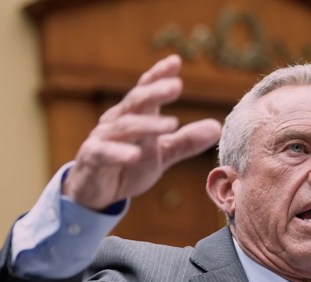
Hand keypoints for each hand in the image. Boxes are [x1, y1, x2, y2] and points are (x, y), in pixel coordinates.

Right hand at [63, 54, 221, 209]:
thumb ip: (186, 141)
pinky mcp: (92, 158)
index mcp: (134, 115)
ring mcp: (103, 138)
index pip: (146, 90)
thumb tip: (217, 126)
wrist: (95, 191)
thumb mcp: (161, 154)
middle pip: (136, 102)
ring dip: (147, 124)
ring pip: (125, 127)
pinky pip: (104, 152)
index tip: (175, 61)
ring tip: (172, 124)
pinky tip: (134, 155)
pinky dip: (119, 153)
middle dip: (155, 92)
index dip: (158, 75)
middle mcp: (117, 121)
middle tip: (176, 85)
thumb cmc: (127, 166)